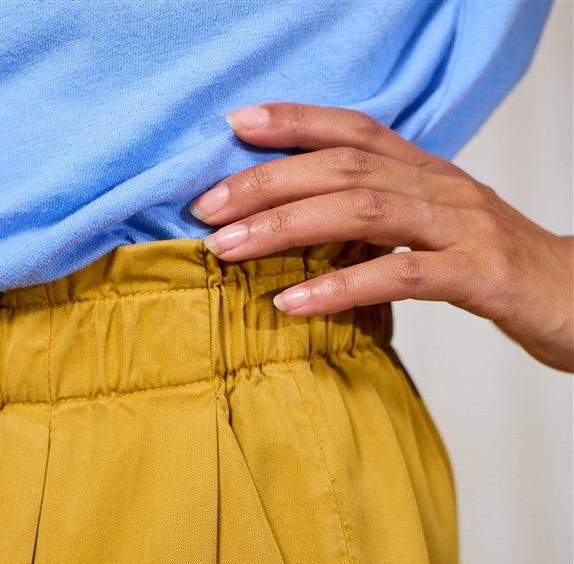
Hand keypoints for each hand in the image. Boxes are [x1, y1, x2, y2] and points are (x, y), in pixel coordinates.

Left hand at [189, 103, 573, 372]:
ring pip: (363, 211)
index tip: (235, 127)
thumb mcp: (436, 235)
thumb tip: (307, 235)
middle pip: (344, 167)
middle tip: (204, 206)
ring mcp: (461, 228)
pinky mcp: (478, 275)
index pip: (356, 129)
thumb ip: (382, 225)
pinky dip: (339, 288)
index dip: (295, 121)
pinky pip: (400, 276)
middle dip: (266, 182)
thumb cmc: (498, 271)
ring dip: (285, 228)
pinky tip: (291, 304)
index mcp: (429, 173)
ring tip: (227, 249)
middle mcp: (442, 187)